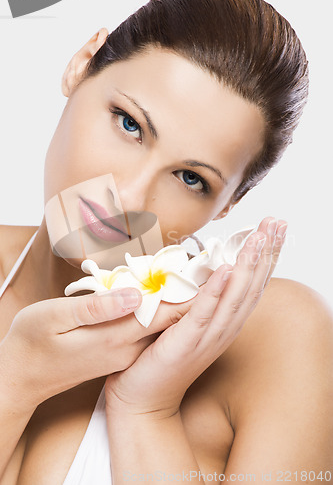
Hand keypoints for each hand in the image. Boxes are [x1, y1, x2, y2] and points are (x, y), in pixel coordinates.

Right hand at [0, 284, 196, 411]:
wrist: (20, 380)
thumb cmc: (31, 343)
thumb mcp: (55, 318)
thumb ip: (97, 308)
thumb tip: (135, 295)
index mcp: (113, 338)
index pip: (161, 315)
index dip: (185, 294)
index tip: (205, 274)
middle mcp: (124, 350)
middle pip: (164, 320)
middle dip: (184, 295)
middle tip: (204, 268)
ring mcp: (122, 356)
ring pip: (156, 327)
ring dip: (172, 303)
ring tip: (189, 276)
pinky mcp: (117, 356)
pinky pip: (144, 333)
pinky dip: (156, 313)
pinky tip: (159, 296)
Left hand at [104, 217, 286, 416]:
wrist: (144, 400)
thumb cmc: (162, 358)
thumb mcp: (187, 323)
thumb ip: (199, 300)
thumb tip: (202, 269)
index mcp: (225, 322)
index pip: (252, 283)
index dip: (266, 255)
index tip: (275, 227)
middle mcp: (223, 329)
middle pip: (252, 286)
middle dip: (266, 252)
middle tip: (278, 222)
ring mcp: (207, 337)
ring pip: (234, 297)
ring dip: (247, 266)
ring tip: (258, 238)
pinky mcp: (185, 343)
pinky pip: (203, 314)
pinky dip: (217, 292)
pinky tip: (226, 270)